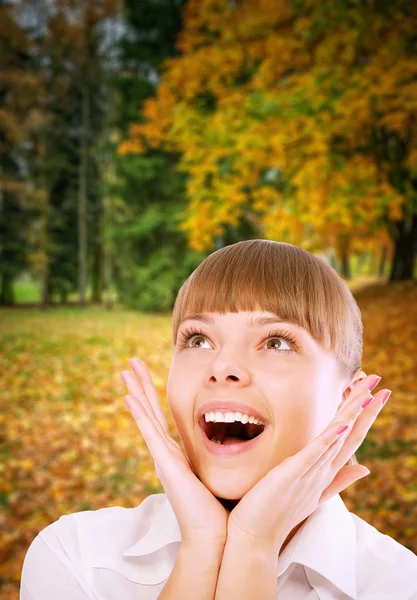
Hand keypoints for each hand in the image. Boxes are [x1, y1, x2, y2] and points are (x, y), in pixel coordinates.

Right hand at [120, 357, 228, 546]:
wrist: (214, 534)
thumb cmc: (218, 509)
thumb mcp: (217, 475)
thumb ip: (220, 458)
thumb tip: (238, 444)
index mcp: (177, 454)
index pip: (162, 417)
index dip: (153, 395)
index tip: (147, 375)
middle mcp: (166, 452)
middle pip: (150, 411)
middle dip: (141, 385)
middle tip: (130, 363)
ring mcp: (163, 456)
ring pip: (146, 416)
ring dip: (136, 392)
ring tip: (125, 371)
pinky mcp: (165, 462)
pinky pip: (150, 432)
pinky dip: (139, 414)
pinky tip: (129, 397)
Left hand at [226, 373, 390, 552]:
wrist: (255, 537)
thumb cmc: (278, 513)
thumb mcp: (314, 493)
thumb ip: (338, 479)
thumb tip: (365, 468)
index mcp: (325, 471)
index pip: (351, 437)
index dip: (365, 415)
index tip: (376, 393)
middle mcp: (323, 470)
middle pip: (350, 433)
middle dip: (366, 408)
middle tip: (380, 383)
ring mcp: (311, 472)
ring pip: (337, 438)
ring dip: (352, 414)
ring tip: (367, 392)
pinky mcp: (294, 474)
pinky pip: (315, 453)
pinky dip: (329, 438)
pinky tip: (341, 423)